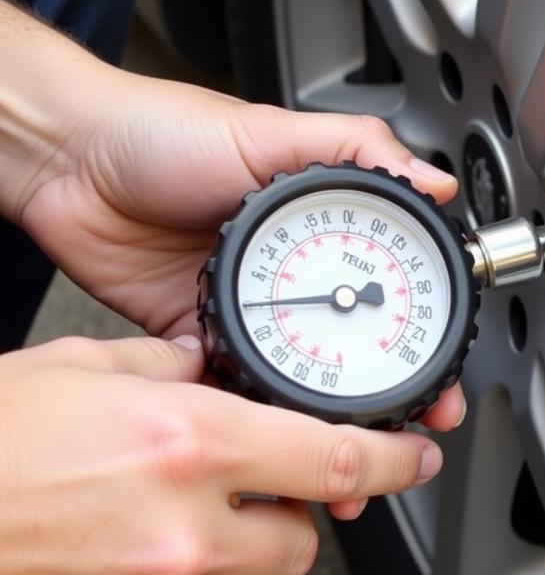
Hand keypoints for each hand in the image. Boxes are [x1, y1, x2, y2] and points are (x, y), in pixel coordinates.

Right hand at [0, 334, 444, 574]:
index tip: (416, 459)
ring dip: (227, 554)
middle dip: (290, 514)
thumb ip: (176, 369)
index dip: (392, 462)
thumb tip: (221, 369)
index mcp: (186, 445)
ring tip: (162, 517)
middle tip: (250, 487)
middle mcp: (179, 531)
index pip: (333, 460)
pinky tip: (120, 558)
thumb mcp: (86, 369)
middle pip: (299, 541)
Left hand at [8, 25, 462, 429]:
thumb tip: (436, 180)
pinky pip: (233, 381)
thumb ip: (358, 147)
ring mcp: (247, 304)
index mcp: (317, 222)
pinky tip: (275, 429)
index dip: (420, 328)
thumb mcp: (272, 131)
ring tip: (349, 443)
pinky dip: (253, 410)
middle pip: (352, 340)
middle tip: (413, 422)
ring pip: (299, 372)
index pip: (387, 281)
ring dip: (324, 411)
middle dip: (387, 388)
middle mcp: (289, 268)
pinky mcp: (199, 331)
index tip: (443, 366)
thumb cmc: (165, 132)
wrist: (71, 161)